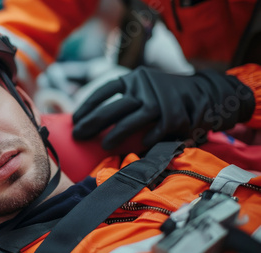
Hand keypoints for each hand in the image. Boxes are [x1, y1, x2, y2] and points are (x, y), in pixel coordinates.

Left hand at [72, 67, 254, 149]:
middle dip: (93, 122)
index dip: (88, 105)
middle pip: (114, 106)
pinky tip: (139, 146)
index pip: (105, 90)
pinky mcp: (177, 114)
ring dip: (117, 134)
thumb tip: (92, 120)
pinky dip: (148, 139)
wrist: (206, 92)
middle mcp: (145, 86)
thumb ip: (124, 100)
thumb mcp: (144, 88)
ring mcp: (161, 99)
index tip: (74, 120)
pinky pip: (158, 130)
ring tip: (104, 146)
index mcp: (134, 78)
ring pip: (134, 119)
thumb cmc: (165, 96)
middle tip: (78, 136)